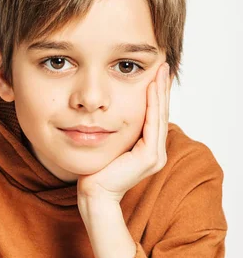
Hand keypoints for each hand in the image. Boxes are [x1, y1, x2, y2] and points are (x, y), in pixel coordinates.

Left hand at [77, 62, 170, 203]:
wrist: (94, 193)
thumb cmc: (96, 171)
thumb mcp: (109, 144)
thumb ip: (117, 130)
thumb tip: (109, 111)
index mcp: (148, 150)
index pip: (153, 116)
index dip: (156, 94)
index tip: (155, 72)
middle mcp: (156, 152)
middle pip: (160, 113)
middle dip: (161, 87)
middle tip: (163, 64)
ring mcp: (155, 155)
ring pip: (158, 115)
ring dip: (160, 91)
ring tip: (160, 70)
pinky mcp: (149, 157)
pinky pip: (152, 124)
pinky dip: (152, 104)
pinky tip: (151, 87)